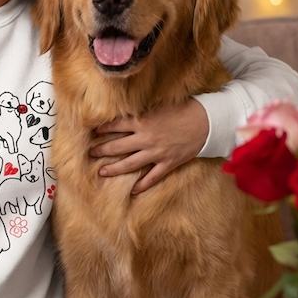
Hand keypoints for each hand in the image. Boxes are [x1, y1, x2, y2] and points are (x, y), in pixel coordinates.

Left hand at [90, 98, 208, 193]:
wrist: (206, 121)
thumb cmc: (183, 109)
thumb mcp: (159, 105)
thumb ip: (142, 111)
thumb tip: (125, 112)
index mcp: (142, 121)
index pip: (115, 126)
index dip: (102, 129)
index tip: (93, 132)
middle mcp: (146, 138)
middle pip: (118, 147)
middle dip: (102, 150)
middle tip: (90, 153)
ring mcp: (156, 153)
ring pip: (130, 164)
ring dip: (114, 169)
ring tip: (102, 172)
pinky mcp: (168, 163)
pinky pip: (152, 177)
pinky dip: (142, 185)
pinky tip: (132, 191)